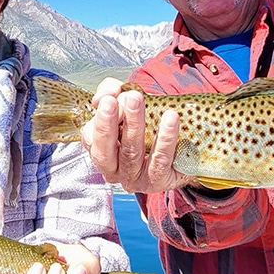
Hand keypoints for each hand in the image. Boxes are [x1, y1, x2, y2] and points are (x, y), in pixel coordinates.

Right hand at [79, 78, 194, 193]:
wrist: (182, 151)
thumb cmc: (147, 125)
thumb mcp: (125, 105)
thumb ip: (111, 91)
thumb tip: (108, 91)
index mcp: (101, 152)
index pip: (90, 138)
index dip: (98, 119)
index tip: (109, 98)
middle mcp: (114, 170)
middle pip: (104, 151)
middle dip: (107, 125)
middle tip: (113, 101)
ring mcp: (136, 179)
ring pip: (131, 153)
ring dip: (134, 124)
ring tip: (137, 99)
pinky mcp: (159, 181)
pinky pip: (160, 160)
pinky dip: (165, 139)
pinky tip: (170, 118)